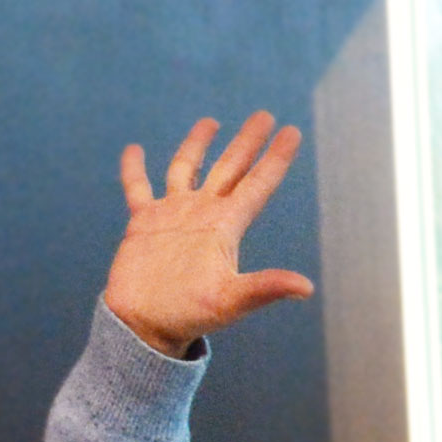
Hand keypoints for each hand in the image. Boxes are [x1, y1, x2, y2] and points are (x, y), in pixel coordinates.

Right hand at [105, 113, 312, 358]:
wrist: (147, 326)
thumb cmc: (192, 316)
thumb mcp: (232, 300)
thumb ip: (265, 288)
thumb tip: (307, 287)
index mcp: (226, 226)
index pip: (257, 184)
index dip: (275, 158)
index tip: (292, 131)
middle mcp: (203, 214)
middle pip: (230, 168)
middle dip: (247, 142)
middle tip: (265, 115)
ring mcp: (173, 216)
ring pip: (186, 169)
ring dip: (198, 145)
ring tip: (212, 121)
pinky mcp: (143, 224)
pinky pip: (137, 188)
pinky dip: (135, 169)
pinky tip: (136, 149)